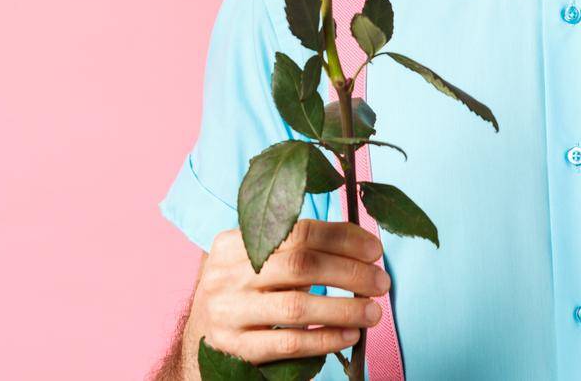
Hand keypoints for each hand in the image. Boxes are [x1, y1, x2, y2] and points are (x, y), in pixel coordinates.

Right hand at [193, 219, 390, 363]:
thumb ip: (293, 248)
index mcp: (233, 243)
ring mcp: (228, 314)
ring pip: (296, 308)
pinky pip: (288, 344)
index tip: (374, 249)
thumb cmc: (243, 290)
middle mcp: (226, 275)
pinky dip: (324, 339)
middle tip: (381, 282)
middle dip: (350, 273)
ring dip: (343, 309)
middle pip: (300, 265)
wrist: (199, 336)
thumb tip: (360, 246)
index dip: (343, 238)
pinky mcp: (235, 349)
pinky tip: (349, 335)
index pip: (297, 231)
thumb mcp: (253, 260)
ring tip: (373, 312)